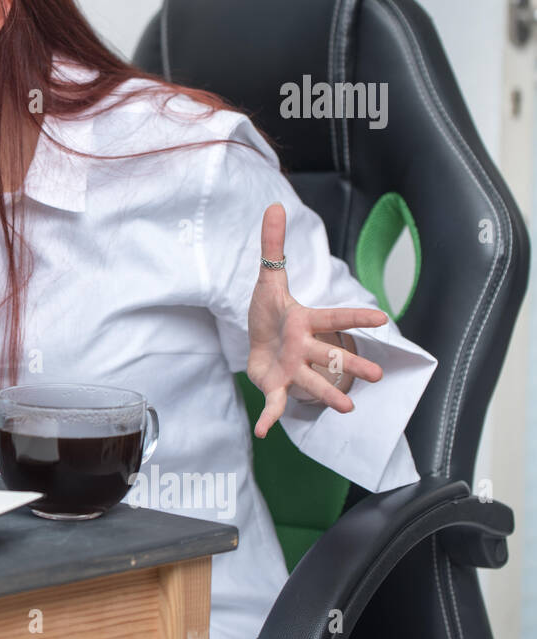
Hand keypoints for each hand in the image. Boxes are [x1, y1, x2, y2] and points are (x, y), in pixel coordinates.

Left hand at [245, 202, 386, 437]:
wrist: (257, 340)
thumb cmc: (270, 311)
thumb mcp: (268, 278)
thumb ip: (272, 245)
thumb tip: (273, 205)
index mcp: (306, 320)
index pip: (335, 315)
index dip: (357, 314)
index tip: (383, 315)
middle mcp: (305, 347)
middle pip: (331, 354)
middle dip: (352, 364)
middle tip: (377, 376)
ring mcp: (293, 368)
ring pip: (314, 381)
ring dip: (329, 394)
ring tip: (348, 408)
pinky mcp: (276, 385)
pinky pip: (275, 403)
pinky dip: (270, 418)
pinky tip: (264, 433)